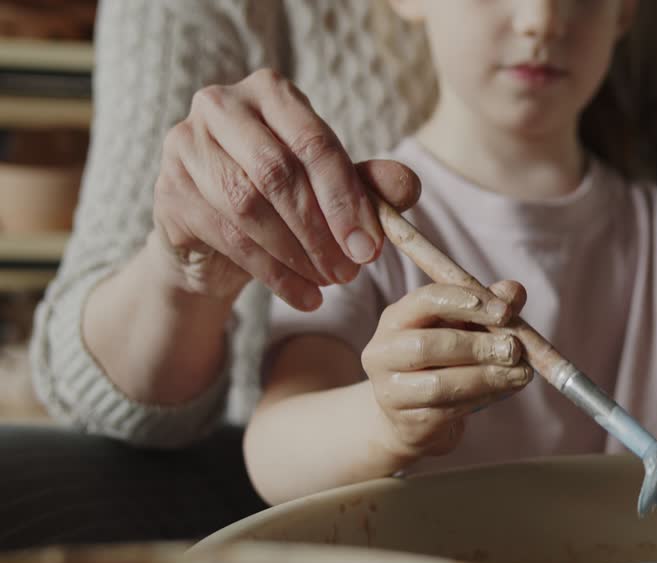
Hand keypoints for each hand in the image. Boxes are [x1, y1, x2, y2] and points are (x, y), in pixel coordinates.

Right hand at [148, 68, 421, 309]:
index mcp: (269, 92)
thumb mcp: (332, 190)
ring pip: (248, 205)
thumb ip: (370, 184)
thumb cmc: (284, 201)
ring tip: (331, 282)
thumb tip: (408, 186)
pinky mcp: (168, 192)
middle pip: (278, 172)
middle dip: (322, 230)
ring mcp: (185, 146)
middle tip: (352, 271)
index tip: (371, 246)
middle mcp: (219, 106)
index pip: (314, 141)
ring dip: (298, 254)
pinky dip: (273, 273)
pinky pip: (227, 237)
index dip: (347, 198)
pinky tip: (304, 295)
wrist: (219, 240)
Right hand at [362, 280, 533, 461]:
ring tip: (521, 373)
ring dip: (487, 377)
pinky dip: (484, 398)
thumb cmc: (443, 360)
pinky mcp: (407, 422)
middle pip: (428, 345)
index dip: (466, 303)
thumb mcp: (464, 328)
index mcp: (396, 319)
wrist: (414, 416)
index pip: (425, 300)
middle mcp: (383, 352)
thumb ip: (488, 308)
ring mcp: (390, 391)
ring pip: (439, 384)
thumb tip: (515, 290)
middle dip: (478, 346)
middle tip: (515, 349)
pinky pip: (449, 410)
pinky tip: (506, 389)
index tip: (505, 312)